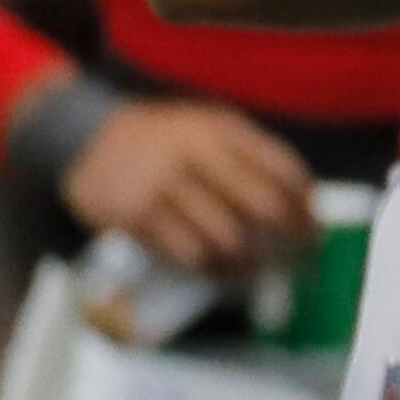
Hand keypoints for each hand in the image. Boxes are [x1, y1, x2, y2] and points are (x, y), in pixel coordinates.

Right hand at [61, 98, 315, 280]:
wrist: (85, 136)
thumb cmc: (161, 138)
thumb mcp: (207, 126)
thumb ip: (251, 155)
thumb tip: (302, 203)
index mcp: (221, 130)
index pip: (283, 171)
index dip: (306, 208)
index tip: (314, 232)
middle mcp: (195, 153)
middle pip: (263, 206)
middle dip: (290, 241)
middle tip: (298, 263)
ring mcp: (163, 184)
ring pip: (227, 238)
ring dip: (251, 264)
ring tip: (259, 273)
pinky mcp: (134, 215)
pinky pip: (186, 254)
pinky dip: (212, 270)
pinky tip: (221, 274)